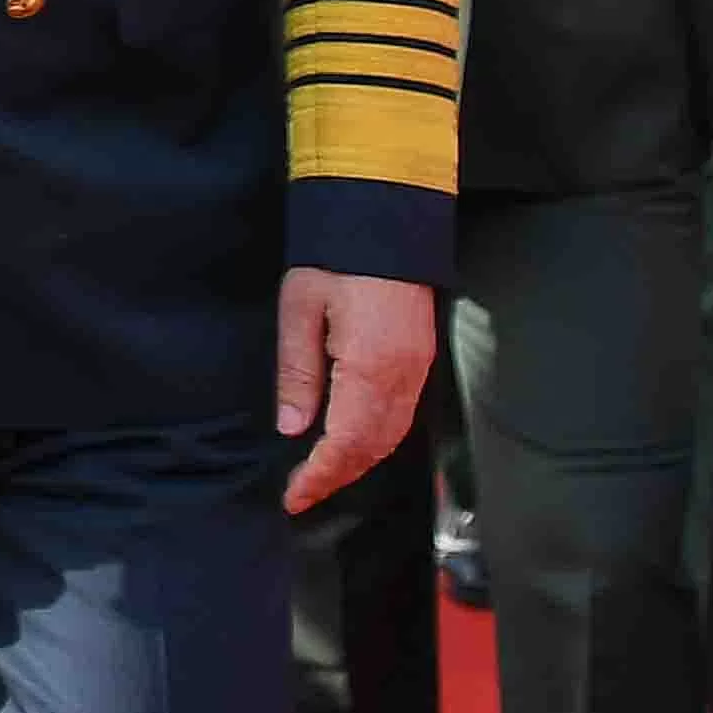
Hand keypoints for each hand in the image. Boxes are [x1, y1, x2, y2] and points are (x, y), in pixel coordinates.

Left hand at [277, 267, 436, 512]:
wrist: (385, 217)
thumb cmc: (336, 258)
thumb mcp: (299, 309)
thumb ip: (297, 371)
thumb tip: (292, 425)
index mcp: (370, 368)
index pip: (345, 443)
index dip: (319, 476)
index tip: (293, 496)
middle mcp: (403, 377)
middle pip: (373, 448)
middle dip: (337, 477)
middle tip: (302, 493)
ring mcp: (418, 369)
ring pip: (392, 437)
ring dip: (358, 463)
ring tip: (322, 476)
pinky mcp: (421, 359)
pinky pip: (403, 417)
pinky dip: (377, 440)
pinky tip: (353, 443)